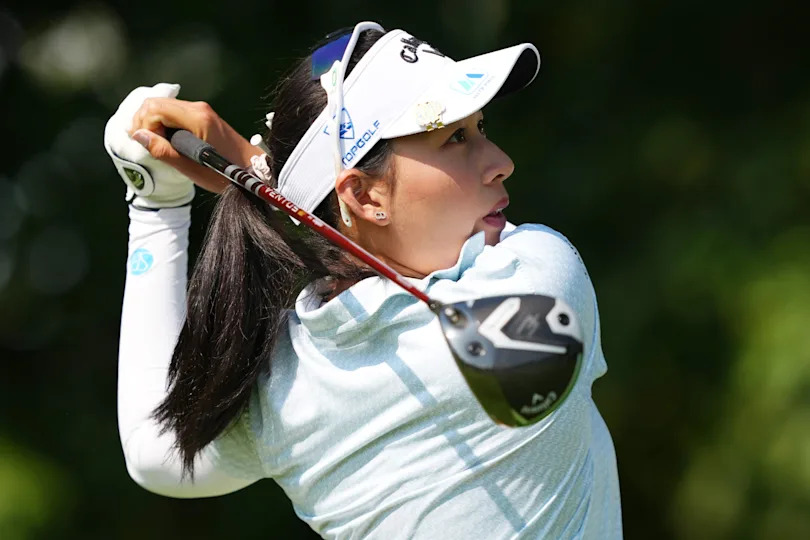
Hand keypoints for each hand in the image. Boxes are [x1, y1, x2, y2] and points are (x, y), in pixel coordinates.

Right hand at [128, 93, 262, 193]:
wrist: (253, 171)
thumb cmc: (224, 174)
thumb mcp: (190, 167)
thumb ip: (163, 150)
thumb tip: (138, 136)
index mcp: (196, 117)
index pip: (154, 108)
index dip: (144, 125)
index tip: (150, 145)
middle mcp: (198, 108)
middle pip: (156, 103)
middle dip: (144, 122)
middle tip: (147, 144)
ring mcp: (202, 111)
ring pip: (164, 108)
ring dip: (154, 124)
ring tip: (158, 145)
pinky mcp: (204, 117)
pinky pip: (175, 114)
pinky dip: (165, 125)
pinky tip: (169, 142)